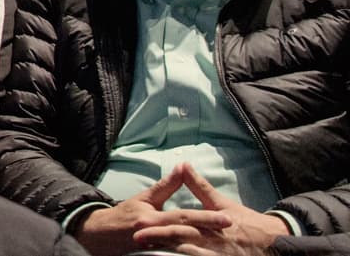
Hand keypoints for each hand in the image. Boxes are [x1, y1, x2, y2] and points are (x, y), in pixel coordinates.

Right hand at [75, 172, 230, 255]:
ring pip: (182, 248)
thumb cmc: (124, 215)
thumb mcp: (143, 198)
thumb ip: (165, 186)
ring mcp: (153, 248)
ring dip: (203, 247)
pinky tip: (202, 254)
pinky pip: (172, 255)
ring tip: (223, 246)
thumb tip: (182, 167)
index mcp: (151, 218)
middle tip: (232, 229)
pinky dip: (187, 254)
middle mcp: (153, 234)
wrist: (100, 235)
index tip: (227, 217)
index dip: (206, 217)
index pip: (183, 216)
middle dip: (210, 232)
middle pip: (187, 234)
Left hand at [131, 164, 288, 252]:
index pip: (182, 222)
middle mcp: (214, 240)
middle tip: (137, 240)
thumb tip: (183, 164)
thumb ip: (200, 187)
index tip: (139, 225)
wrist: (275, 241)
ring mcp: (219, 255)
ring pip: (191, 255)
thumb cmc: (244, 221)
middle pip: (183, 241)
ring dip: (169, 254)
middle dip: (159, 241)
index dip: (160, 225)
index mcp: (211, 222)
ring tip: (149, 253)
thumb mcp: (221, 203)